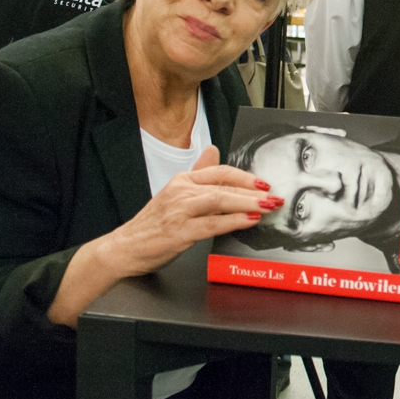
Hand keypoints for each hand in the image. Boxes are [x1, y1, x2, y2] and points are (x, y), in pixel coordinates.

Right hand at [98, 145, 280, 276]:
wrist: (125, 247)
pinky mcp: (179, 232)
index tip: (264, 183)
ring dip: (247, 203)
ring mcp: (179, 211)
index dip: (245, 176)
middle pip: (224, 186)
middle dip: (253, 192)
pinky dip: (232, 221)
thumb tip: (213, 150)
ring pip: (220, 201)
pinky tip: (248, 220)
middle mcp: (181, 192)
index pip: (219, 172)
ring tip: (266, 206)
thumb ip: (197, 173)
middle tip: (274, 197)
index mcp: (182, 181)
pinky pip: (211, 224)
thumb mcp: (175, 193)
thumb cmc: (152, 224)